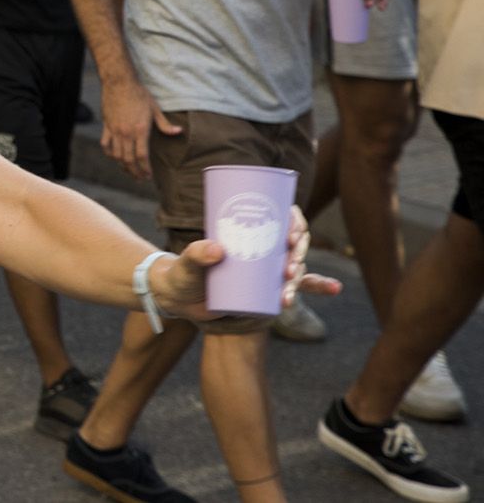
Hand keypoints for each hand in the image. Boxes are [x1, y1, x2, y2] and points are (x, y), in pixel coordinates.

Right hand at [99, 76, 180, 181]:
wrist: (119, 82)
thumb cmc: (139, 94)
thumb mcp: (155, 108)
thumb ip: (165, 124)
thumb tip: (179, 132)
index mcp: (140, 130)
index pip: (141, 156)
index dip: (145, 168)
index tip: (149, 175)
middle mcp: (126, 133)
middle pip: (128, 160)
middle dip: (135, 172)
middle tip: (140, 178)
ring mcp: (114, 130)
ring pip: (116, 155)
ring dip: (123, 166)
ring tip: (129, 170)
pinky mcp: (106, 126)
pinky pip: (105, 145)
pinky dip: (109, 154)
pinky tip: (115, 157)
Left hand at [149, 207, 343, 326]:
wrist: (181, 300)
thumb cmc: (183, 274)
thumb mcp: (187, 263)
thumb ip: (194, 255)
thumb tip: (216, 249)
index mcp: (246, 228)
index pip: (279, 215)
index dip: (294, 221)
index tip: (291, 236)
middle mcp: (262, 244)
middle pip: (292, 242)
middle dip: (297, 254)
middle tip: (287, 270)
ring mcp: (268, 267)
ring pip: (295, 267)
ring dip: (299, 279)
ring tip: (287, 293)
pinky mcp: (269, 288)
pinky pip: (298, 286)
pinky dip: (318, 286)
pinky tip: (335, 288)